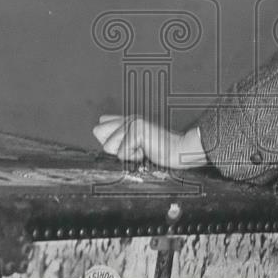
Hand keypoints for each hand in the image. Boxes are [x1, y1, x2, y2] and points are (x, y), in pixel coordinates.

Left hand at [92, 115, 206, 168]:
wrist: (179, 151)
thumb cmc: (161, 150)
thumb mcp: (137, 144)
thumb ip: (120, 140)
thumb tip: (101, 136)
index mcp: (128, 120)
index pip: (101, 122)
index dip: (107, 137)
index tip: (125, 144)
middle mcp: (129, 118)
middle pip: (98, 131)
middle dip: (112, 146)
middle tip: (132, 148)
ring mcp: (132, 123)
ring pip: (108, 146)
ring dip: (125, 154)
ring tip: (141, 150)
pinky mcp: (137, 131)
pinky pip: (122, 154)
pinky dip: (133, 158)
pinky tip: (146, 152)